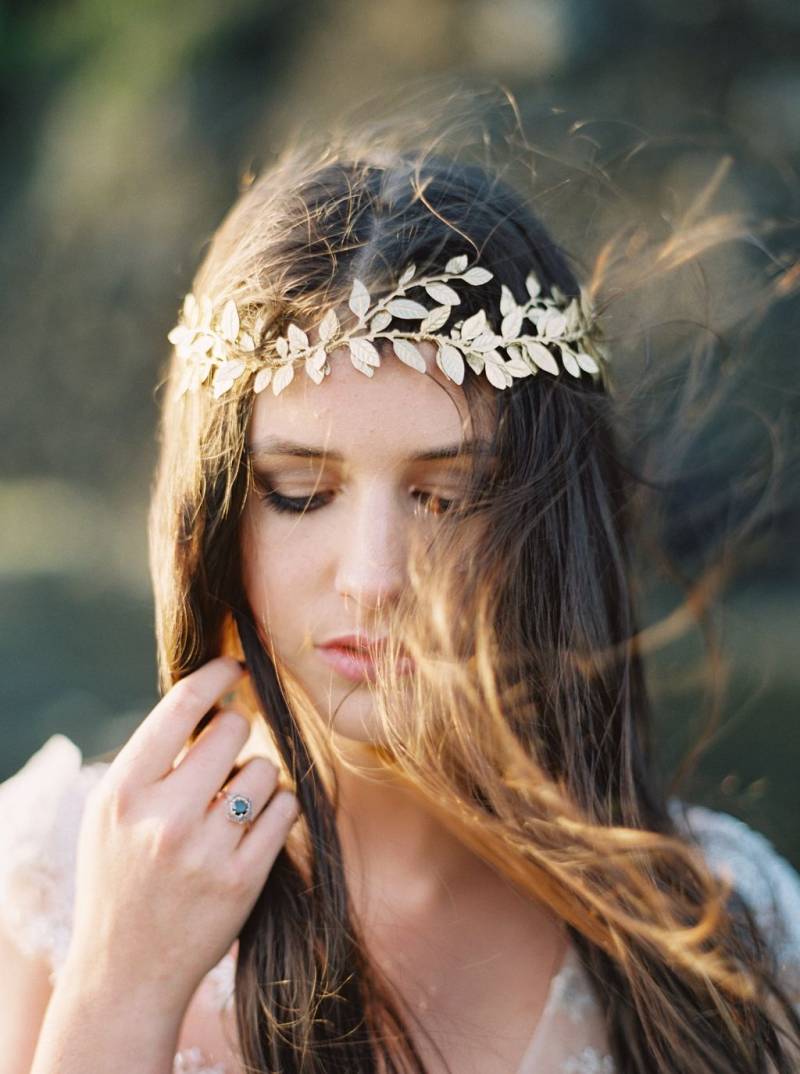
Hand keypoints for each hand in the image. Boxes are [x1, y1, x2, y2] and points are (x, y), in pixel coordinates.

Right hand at [65, 656, 298, 1014]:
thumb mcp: (112, 812)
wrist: (126, 972)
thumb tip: (212, 697)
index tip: (234, 665)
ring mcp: (206, 850)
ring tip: (231, 803)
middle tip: (225, 757)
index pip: (181, 706)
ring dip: (257, 777)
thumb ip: (153, 758)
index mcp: (123, 791)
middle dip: (236, 734)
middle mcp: (164, 817)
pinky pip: (284, 809)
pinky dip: (277, 808)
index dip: (215, 676)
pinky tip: (253, 824)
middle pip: (234, 730)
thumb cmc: (121, 875)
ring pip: (264, 769)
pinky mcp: (244, 878)